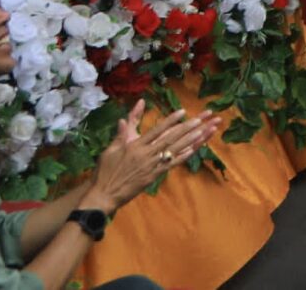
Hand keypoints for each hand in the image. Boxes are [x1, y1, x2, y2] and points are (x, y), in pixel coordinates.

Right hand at [90, 100, 221, 205]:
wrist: (103, 195)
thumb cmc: (104, 172)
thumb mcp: (109, 151)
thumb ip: (120, 135)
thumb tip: (122, 119)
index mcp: (135, 146)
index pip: (156, 130)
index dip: (170, 120)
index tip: (182, 112)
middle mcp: (146, 154)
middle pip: (169, 138)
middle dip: (185, 128)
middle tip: (200, 119)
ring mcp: (151, 166)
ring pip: (173, 150)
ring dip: (188, 140)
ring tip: (202, 131)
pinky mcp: (153, 176)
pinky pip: (170, 165)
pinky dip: (182, 157)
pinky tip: (193, 150)